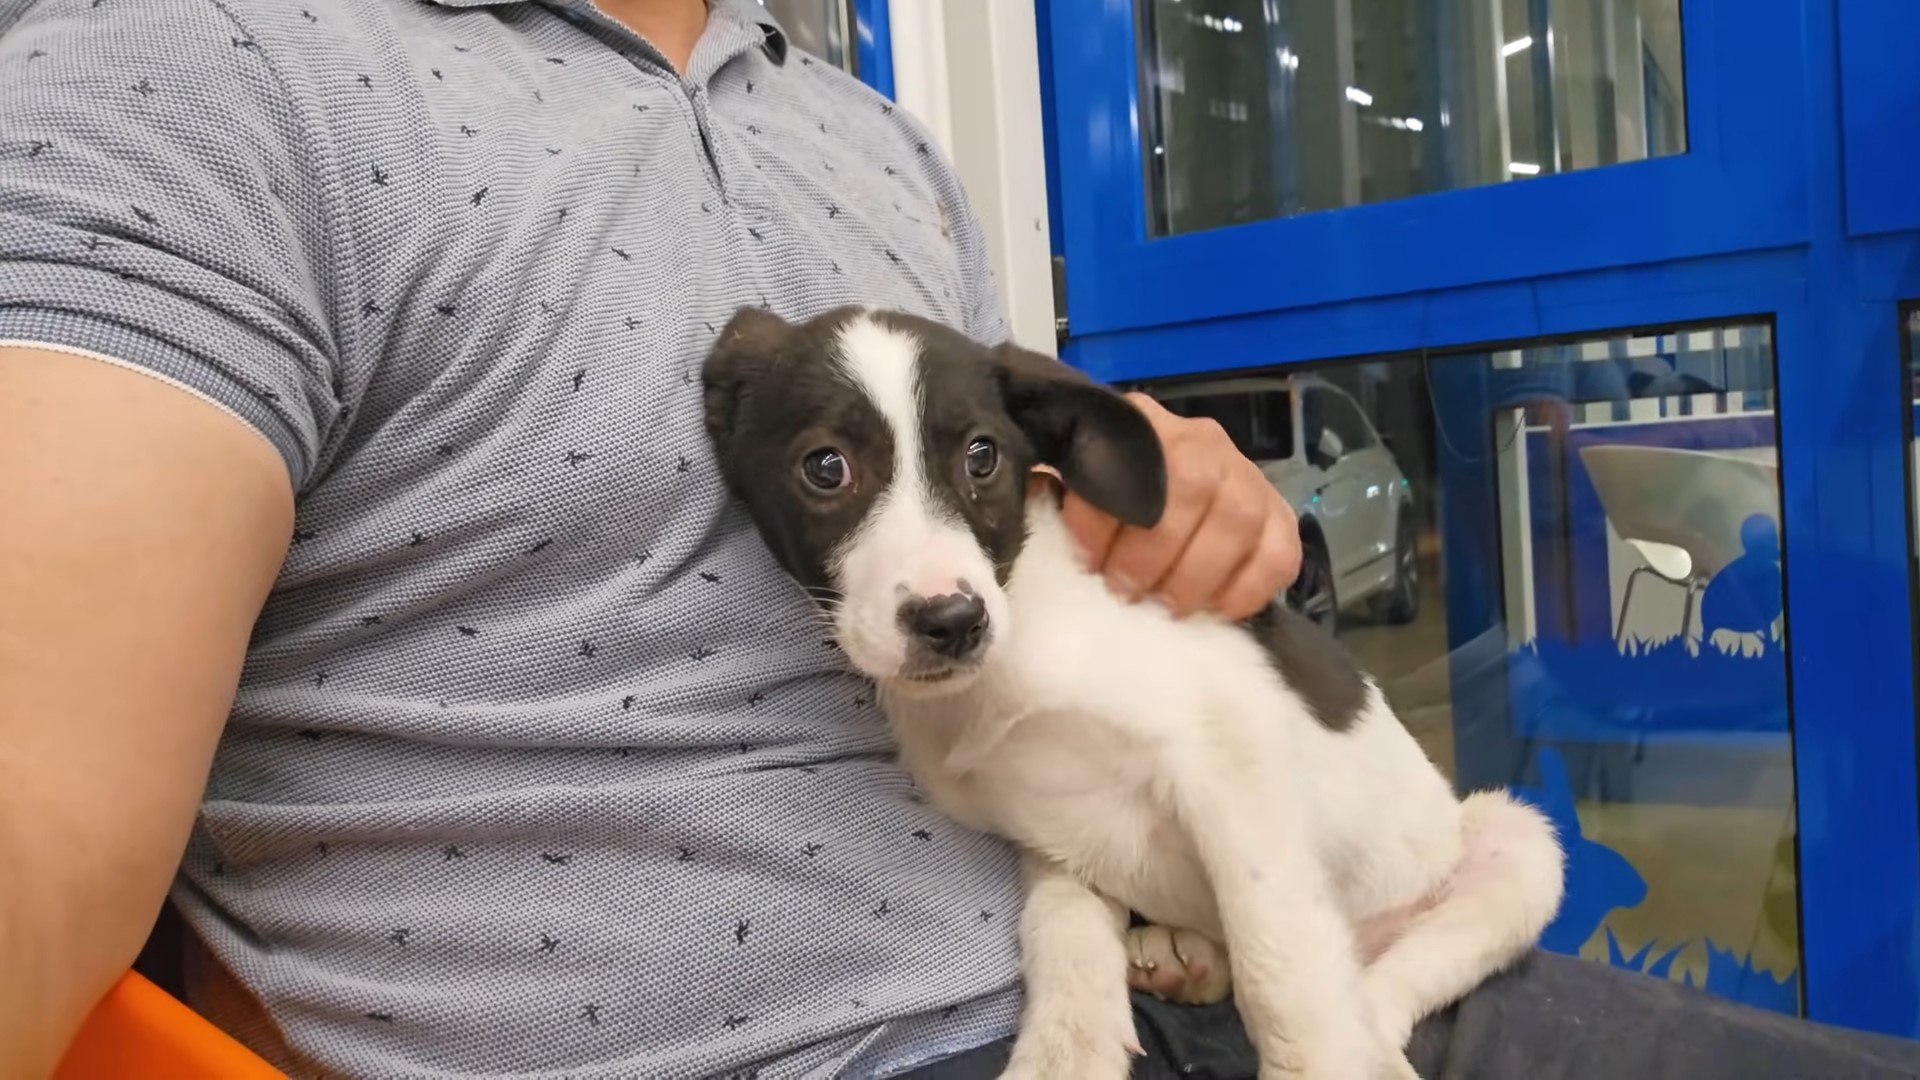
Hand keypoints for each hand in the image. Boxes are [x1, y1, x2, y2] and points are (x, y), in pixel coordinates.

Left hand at [1062, 393, 1300, 620]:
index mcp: (1139, 424)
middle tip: (1126, 593)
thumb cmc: (1102, 500)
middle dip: (1153, 552)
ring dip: (1198, 574)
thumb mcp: (1066, 484)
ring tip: (1167, 608)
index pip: (1126, 459)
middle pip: (1190, 484)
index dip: (1103, 517)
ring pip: (1237, 518)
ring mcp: (1246, 475)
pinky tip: (1214, 609)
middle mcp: (1199, 439)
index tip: (1085, 562)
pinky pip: (1279, 553)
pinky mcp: (1278, 516)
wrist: (1161, 496)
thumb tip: (1017, 508)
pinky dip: (1247, 589)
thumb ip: (1046, 494)